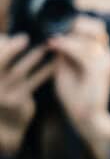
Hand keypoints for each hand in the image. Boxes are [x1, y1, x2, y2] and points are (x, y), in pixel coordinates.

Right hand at [0, 35, 52, 158]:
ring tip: (46, 45)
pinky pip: (33, 82)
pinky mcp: (19, 100)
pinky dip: (44, 71)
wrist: (7, 122)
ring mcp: (4, 93)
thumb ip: (2, 53)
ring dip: (33, 57)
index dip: (1, 44)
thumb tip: (7, 37)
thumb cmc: (5, 88)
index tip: (13, 36)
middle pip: (0, 63)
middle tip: (25, 37)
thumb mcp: (1, 72)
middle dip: (11, 49)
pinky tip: (55, 63)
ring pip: (19, 71)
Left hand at [47, 16, 109, 158]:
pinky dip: (66, 46)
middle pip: (96, 26)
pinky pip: (82, 50)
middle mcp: (106, 54)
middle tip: (55, 31)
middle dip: (75, 25)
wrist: (85, 116)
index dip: (74, 22)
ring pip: (88, 36)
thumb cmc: (74, 93)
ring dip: (67, 36)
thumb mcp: (64, 66)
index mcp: (99, 53)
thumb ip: (64, 49)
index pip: (92, 26)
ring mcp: (106, 61)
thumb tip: (55, 31)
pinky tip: (53, 45)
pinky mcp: (101, 70)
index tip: (53, 26)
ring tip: (50, 41)